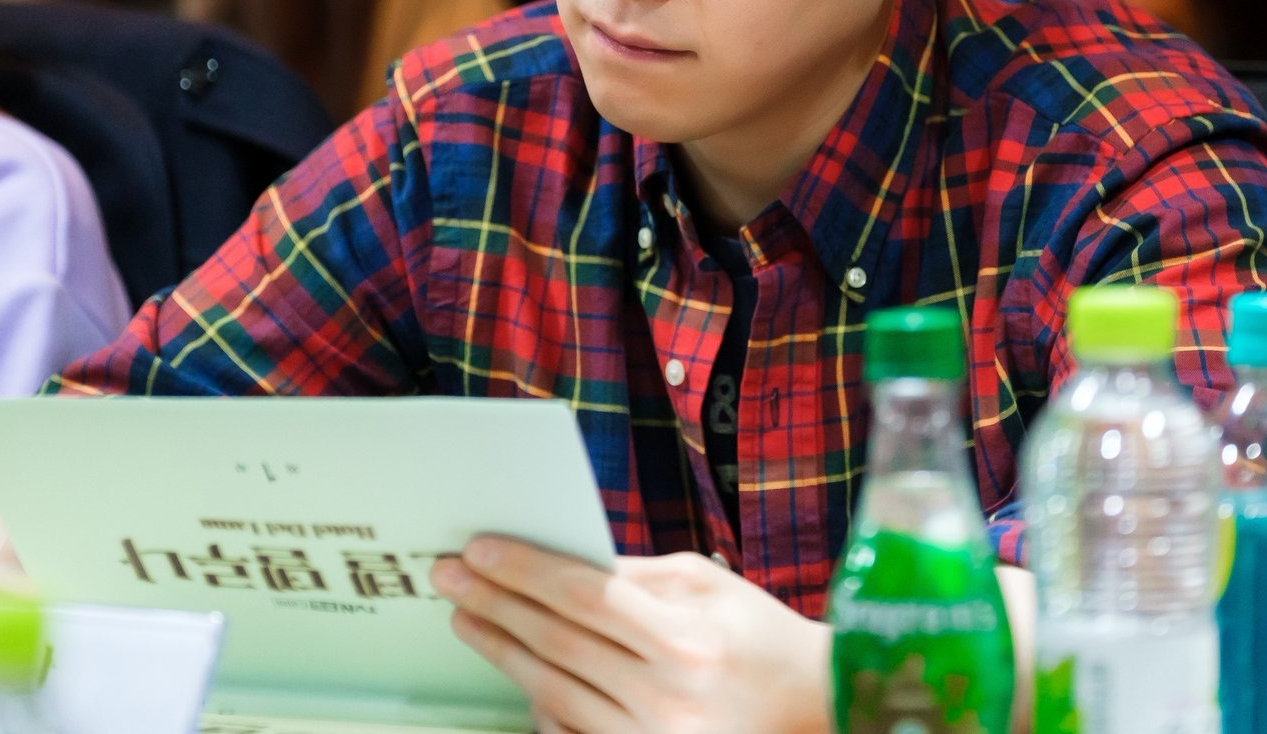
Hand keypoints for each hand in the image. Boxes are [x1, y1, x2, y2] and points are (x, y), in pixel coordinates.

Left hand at [432, 536, 830, 733]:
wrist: (814, 711)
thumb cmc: (761, 639)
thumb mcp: (708, 585)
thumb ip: (635, 576)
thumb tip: (562, 561)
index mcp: (686, 640)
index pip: (584, 595)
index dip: (524, 569)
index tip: (480, 550)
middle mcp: (666, 697)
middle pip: (556, 641)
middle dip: (495, 602)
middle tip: (452, 576)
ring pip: (552, 690)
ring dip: (501, 650)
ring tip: (469, 618)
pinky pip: (570, 732)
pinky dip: (538, 703)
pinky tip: (517, 672)